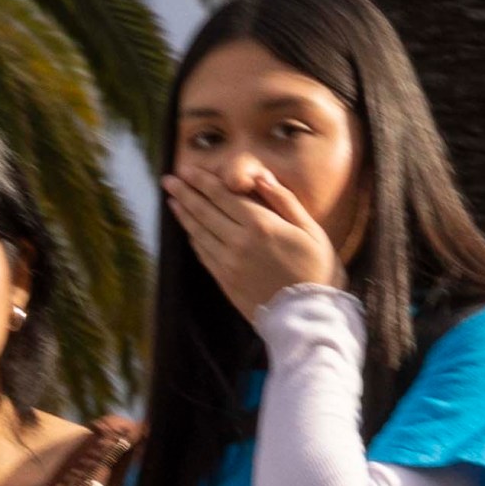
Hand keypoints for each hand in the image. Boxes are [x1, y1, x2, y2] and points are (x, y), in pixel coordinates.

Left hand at [160, 161, 342, 324]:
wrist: (309, 316)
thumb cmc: (316, 268)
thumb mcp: (309, 229)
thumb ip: (284, 200)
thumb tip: (260, 176)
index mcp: (260, 225)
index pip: (223, 196)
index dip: (202, 181)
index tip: (186, 169)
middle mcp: (238, 242)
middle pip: (205, 212)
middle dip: (185, 193)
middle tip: (168, 180)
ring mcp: (228, 264)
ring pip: (200, 233)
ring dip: (184, 215)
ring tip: (172, 201)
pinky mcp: (225, 281)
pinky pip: (204, 255)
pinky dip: (194, 239)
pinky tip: (189, 230)